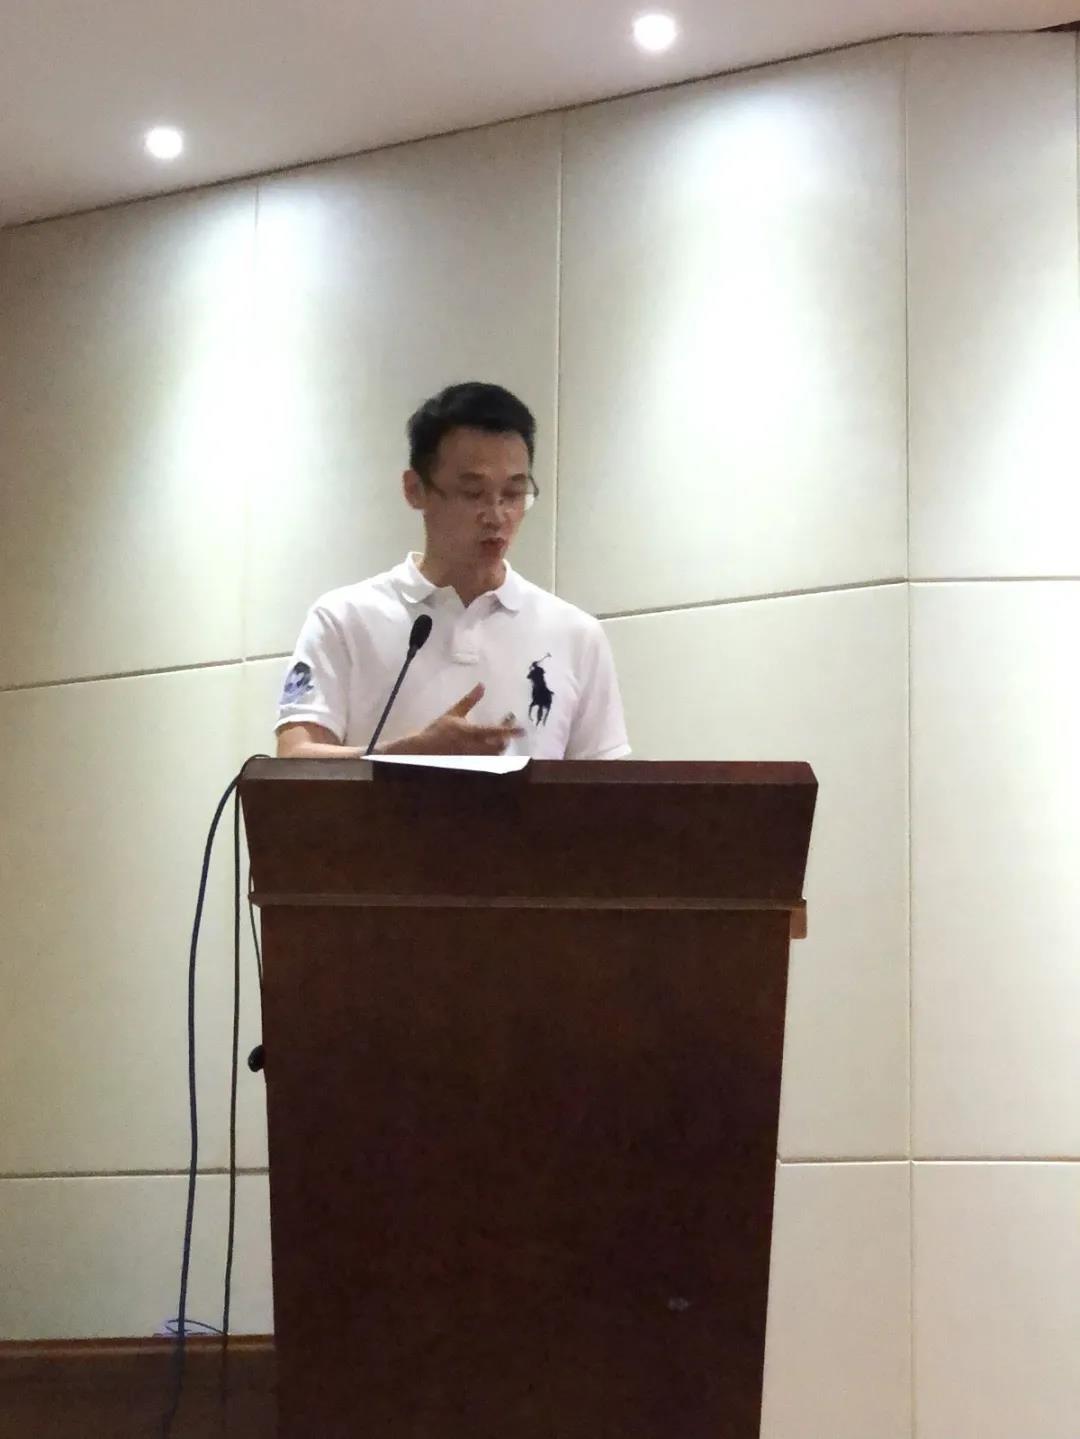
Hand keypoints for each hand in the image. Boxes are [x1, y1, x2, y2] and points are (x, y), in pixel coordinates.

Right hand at [404, 684, 524, 755]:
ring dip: (501, 746)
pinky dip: (493, 753)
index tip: (522, 729)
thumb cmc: (439, 730)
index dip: (510, 730)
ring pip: (495, 755)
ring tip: (501, 736)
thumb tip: (482, 686)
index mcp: (471, 733)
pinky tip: (491, 747)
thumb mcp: (454, 713)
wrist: (424, 751)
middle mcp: (475, 748)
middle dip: (507, 737)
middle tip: (508, 725)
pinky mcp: (471, 765)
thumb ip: (470, 700)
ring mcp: (474, 758)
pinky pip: (488, 761)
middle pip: (499, 746)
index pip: (496, 731)